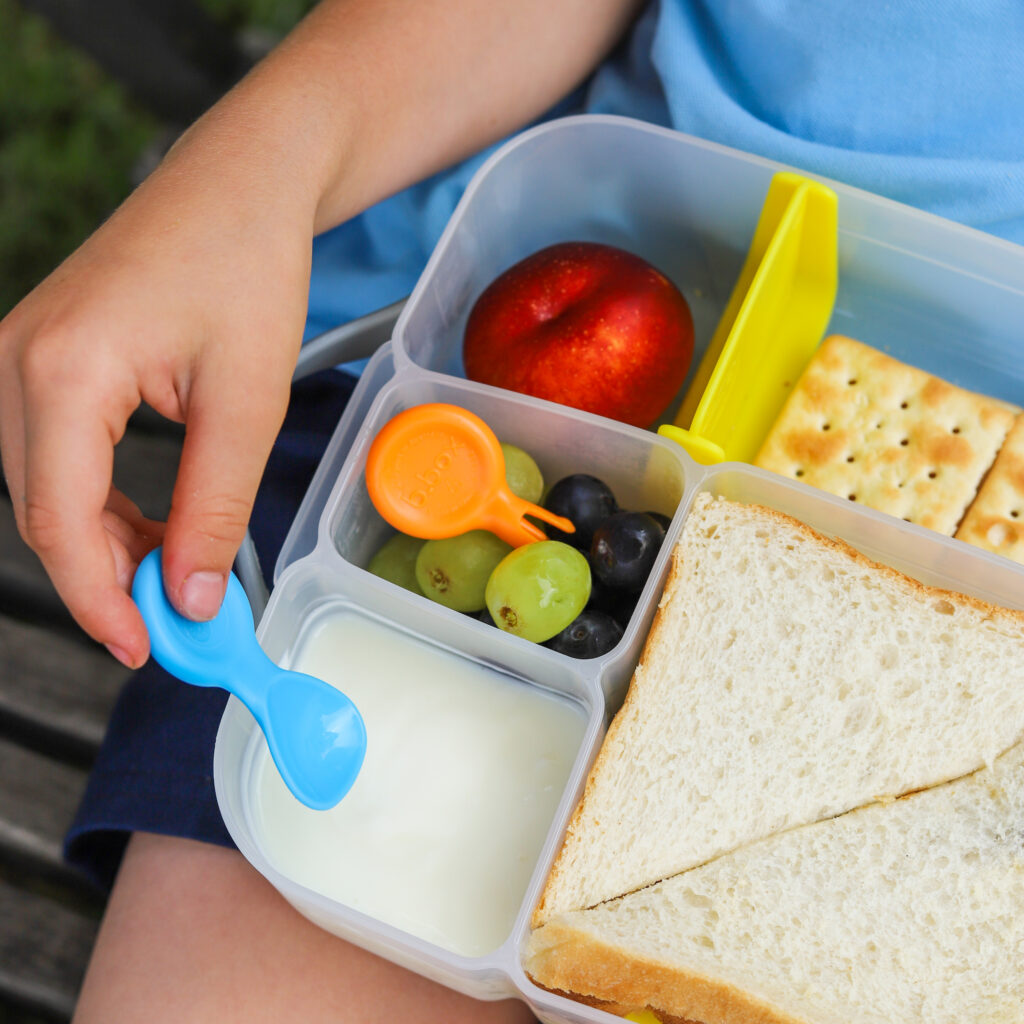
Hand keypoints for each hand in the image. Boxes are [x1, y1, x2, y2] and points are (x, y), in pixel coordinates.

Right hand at [0, 143, 311, 667]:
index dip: (102, 601)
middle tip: (173, 625)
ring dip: (104, 545)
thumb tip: (193, 599)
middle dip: (105, 580)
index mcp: (59, 371)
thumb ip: (214, 509)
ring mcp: (19, 356)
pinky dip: (101, 505)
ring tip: (175, 578)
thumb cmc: (247, 272)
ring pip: (45, 492)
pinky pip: (56, 458)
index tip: (149, 649)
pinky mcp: (42, 359)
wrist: (238, 188)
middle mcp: (15, 363)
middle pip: (42, 513)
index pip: (60, 524)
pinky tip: (153, 529)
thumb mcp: (247, 405)